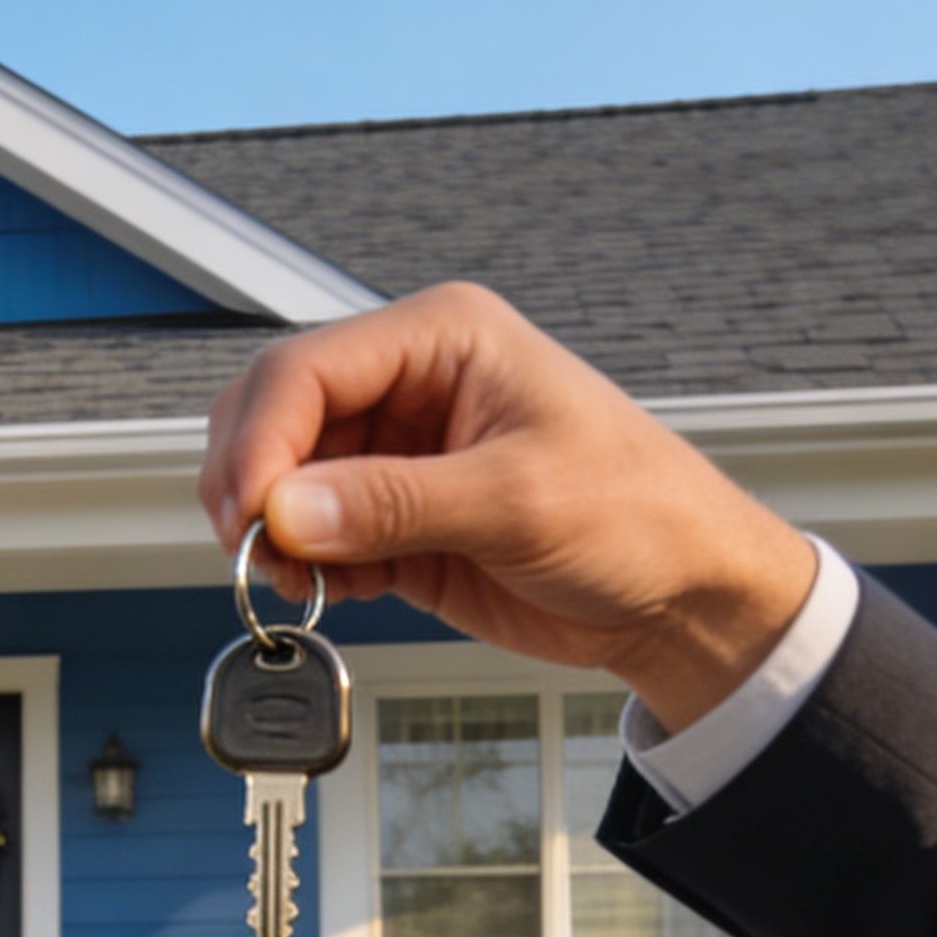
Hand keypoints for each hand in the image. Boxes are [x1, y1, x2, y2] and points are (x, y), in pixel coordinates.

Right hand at [198, 281, 821, 720]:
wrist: (684, 597)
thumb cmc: (641, 516)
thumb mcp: (517, 502)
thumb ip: (393, 503)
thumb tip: (287, 507)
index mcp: (443, 339)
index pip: (306, 370)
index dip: (261, 442)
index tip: (252, 516)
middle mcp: (411, 385)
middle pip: (275, 415)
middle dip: (253, 484)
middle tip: (257, 552)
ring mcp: (400, 454)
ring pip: (283, 479)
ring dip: (275, 533)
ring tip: (304, 580)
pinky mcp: (398, 518)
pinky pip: (315, 534)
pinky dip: (309, 567)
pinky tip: (341, 591)